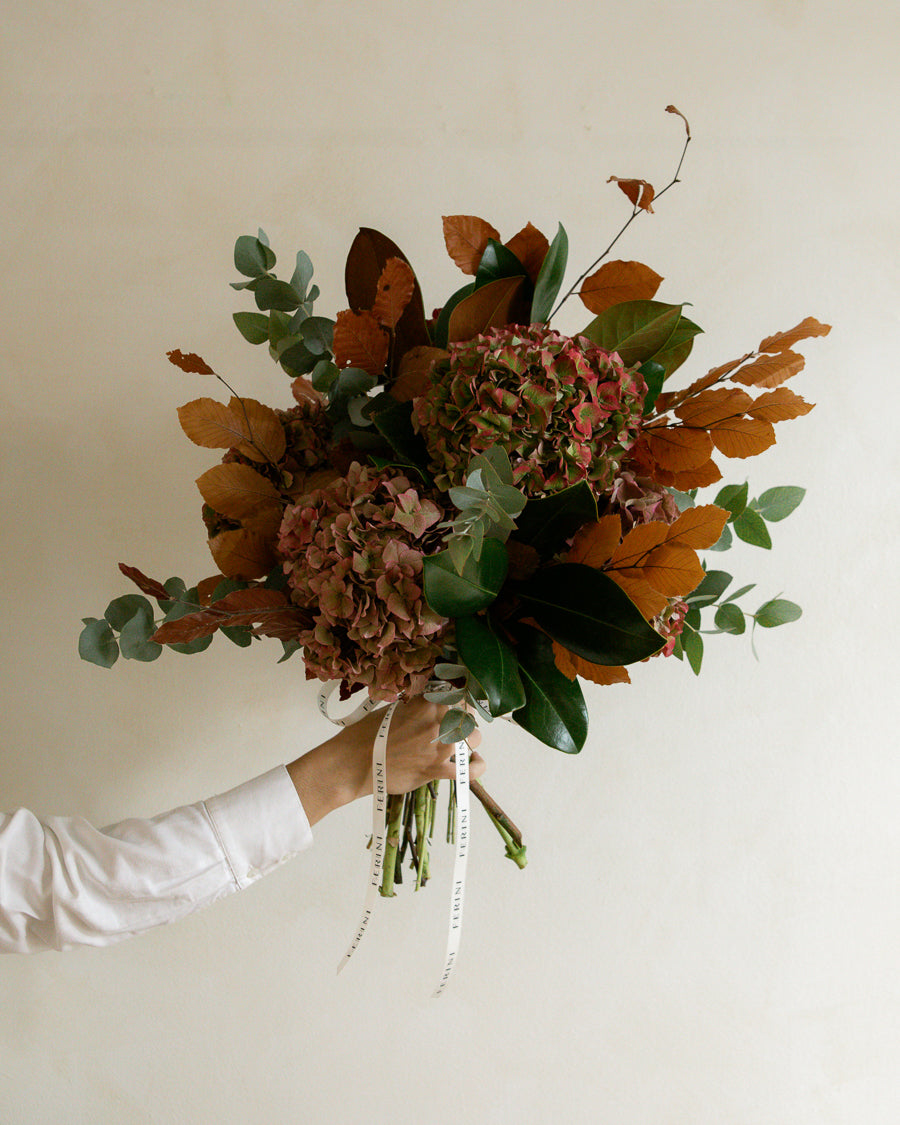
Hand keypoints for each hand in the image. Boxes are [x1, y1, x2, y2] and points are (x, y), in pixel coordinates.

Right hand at [286, 697, 484, 825]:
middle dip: (466, 719)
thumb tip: (432, 705)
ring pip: (475, 739)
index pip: (457, 693)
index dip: (460, 697)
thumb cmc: (366, 734)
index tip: (459, 702)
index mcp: (426, 703)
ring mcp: (440, 747)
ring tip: (464, 743)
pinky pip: (469, 771)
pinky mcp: (437, 769)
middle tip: (456, 724)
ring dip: (472, 740)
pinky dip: (476, 767)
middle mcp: (437, 722)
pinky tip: (475, 763)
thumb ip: (418, 707)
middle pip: (469, 715)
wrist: (353, 762)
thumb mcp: (393, 709)